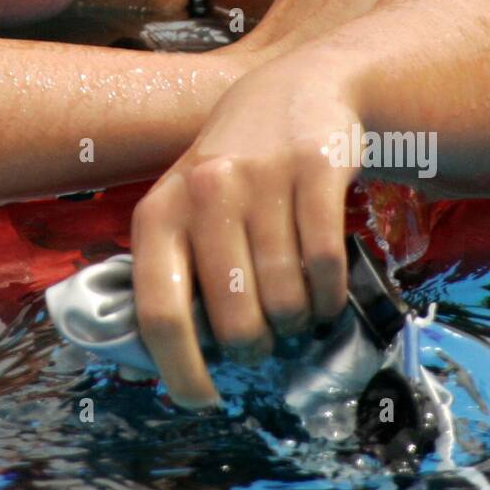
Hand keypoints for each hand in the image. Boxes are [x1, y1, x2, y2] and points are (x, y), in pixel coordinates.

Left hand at [130, 45, 362, 409]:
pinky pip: (325, 266)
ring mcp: (261, 176)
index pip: (160, 312)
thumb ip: (173, 272)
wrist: (294, 90)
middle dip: (255, 347)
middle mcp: (204, 190)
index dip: (181, 371)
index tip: (203, 399)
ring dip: (297, 322)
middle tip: (265, 339)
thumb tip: (164, 362)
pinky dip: (329, 295)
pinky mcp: (315, 167)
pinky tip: (323, 289)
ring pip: (284, 299)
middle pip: (234, 321)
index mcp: (160, 211)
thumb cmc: (231, 171)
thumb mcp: (183, 208)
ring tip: (296, 308)